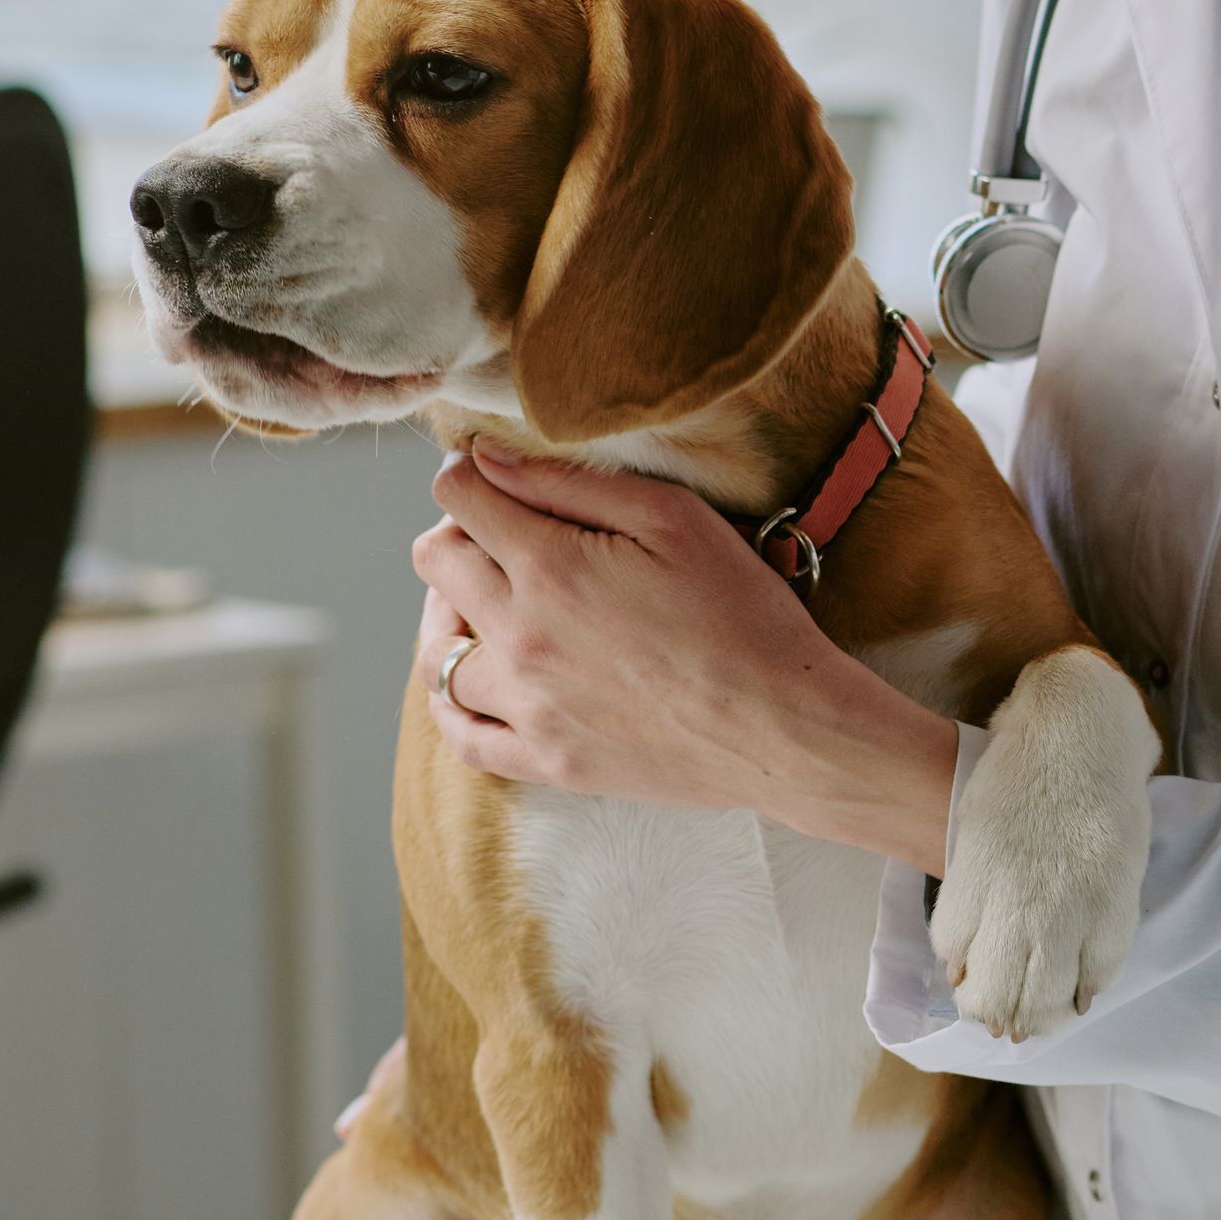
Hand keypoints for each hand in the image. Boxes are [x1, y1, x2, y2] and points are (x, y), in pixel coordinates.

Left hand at [414, 447, 958, 872]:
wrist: (785, 728)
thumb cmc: (744, 615)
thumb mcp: (673, 517)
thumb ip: (570, 483)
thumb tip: (486, 458)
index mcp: (549, 569)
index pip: (457, 498)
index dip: (470, 474)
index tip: (495, 478)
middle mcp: (520, 639)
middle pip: (436, 565)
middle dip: (461, 534)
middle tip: (507, 536)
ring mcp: (528, 709)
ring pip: (437, 654)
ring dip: (452, 617)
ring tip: (488, 606)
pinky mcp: (548, 761)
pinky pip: (463, 738)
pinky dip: (452, 705)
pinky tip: (475, 682)